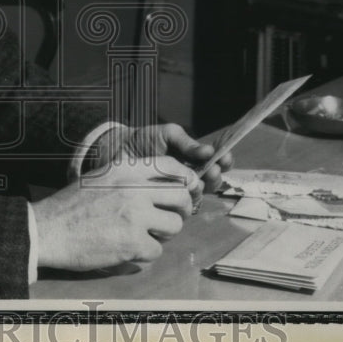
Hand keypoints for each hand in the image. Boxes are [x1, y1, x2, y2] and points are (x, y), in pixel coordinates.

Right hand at [33, 156, 198, 271]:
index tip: (184, 190)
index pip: (172, 165)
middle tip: (168, 218)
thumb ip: (131, 176)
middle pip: (181, 196)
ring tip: (142, 235)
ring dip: (163, 234)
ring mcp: (135, 215)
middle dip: (180, 210)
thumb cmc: (72, 205)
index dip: (185, 179)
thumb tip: (168, 185)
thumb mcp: (101, 177)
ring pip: (174, 226)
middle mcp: (134, 188)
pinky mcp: (133, 243)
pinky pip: (157, 251)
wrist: (48, 230)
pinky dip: (145, 254)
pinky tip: (128, 250)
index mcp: (126, 168)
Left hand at [88, 122, 233, 194]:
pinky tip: (178, 194)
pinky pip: (181, 207)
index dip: (225, 160)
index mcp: (194, 157)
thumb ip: (187, 142)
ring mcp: (179, 190)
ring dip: (200, 188)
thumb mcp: (167, 134)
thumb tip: (209, 150)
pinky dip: (183, 200)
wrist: (117, 152)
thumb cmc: (144, 140)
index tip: (224, 158)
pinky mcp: (166, 203)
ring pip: (200, 195)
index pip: (218, 161)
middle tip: (211, 171)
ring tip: (193, 182)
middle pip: (213, 181)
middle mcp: (191, 175)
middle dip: (215, 176)